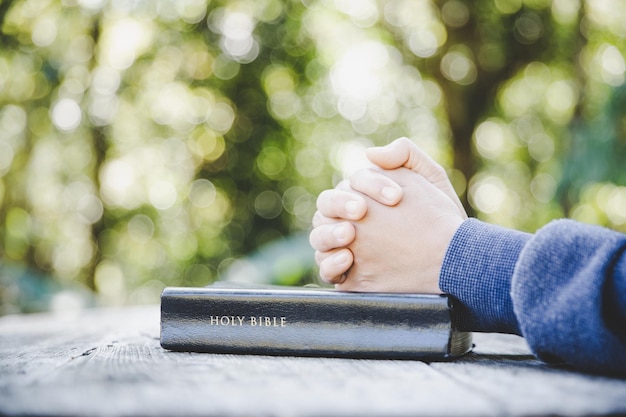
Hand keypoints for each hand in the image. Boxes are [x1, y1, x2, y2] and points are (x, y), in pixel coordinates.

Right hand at [309, 137, 466, 291]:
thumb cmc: (441, 218)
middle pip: (326, 205)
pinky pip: (326, 268)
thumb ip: (406, 155)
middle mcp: (347, 218)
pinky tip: (348, 259)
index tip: (396, 196)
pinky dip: (330, 263)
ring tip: (349, 234)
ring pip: (319, 235)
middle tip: (361, 210)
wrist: (455, 258)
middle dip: (341, 204)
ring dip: (329, 233)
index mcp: (363, 193)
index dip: (371, 185)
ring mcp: (343, 247)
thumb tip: (370, 153)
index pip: (352, 183)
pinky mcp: (347, 274)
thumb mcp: (431, 180)